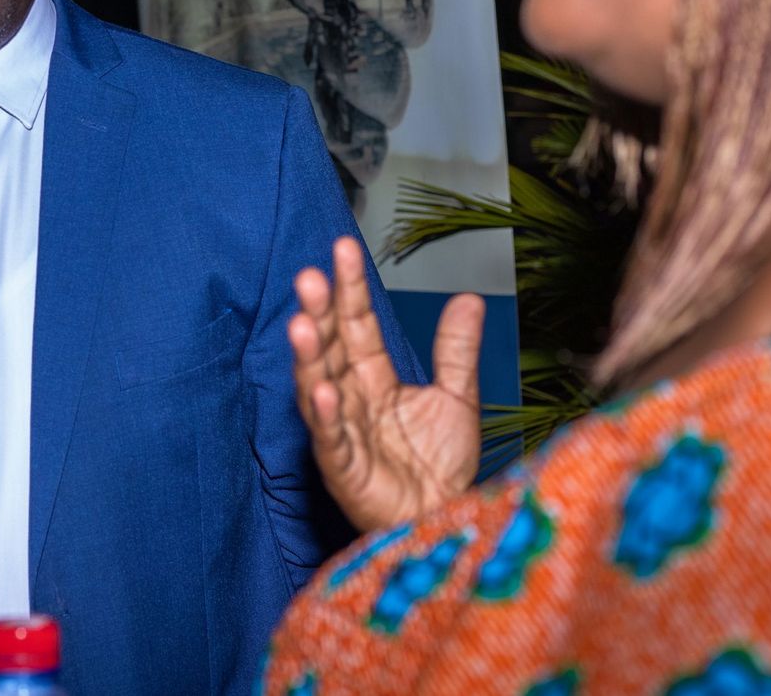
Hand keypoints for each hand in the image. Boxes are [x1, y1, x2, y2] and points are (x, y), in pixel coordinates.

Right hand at [289, 237, 483, 532]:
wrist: (444, 520)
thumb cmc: (439, 466)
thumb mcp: (456, 398)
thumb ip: (454, 350)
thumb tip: (469, 297)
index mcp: (373, 378)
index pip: (357, 325)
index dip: (350, 289)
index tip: (343, 249)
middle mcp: (350, 399)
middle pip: (330, 349)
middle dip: (319, 314)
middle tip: (311, 277)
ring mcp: (343, 433)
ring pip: (318, 388)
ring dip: (308, 359)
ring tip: (301, 325)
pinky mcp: (345, 470)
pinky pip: (331, 441)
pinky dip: (324, 418)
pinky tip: (322, 393)